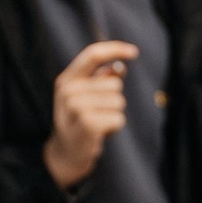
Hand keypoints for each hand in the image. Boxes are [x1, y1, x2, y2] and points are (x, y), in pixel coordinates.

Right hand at [44, 40, 137, 188]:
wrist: (67, 153)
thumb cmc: (80, 120)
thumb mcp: (86, 96)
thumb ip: (101, 78)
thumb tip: (120, 66)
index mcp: (67, 79)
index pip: (92, 54)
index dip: (115, 49)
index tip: (134, 52)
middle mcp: (68, 91)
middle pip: (114, 84)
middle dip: (114, 99)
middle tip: (98, 113)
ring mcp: (76, 107)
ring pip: (118, 101)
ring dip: (114, 114)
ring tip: (99, 123)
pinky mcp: (87, 124)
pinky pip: (119, 118)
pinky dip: (115, 127)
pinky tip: (102, 133)